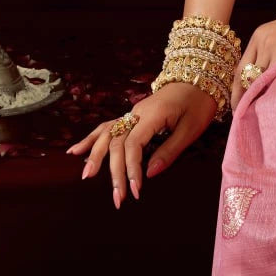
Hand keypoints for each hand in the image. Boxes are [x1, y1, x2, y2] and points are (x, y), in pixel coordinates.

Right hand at [66, 83, 217, 207]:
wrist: (199, 77)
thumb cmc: (199, 103)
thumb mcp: (191, 128)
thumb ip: (170, 150)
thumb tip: (150, 174)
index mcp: (153, 115)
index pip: (134, 144)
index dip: (132, 168)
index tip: (136, 190)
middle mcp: (138, 112)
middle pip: (117, 143)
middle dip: (115, 172)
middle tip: (118, 199)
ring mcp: (133, 112)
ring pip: (107, 134)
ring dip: (95, 156)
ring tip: (86, 176)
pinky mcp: (133, 114)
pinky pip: (108, 126)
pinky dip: (91, 139)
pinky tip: (76, 151)